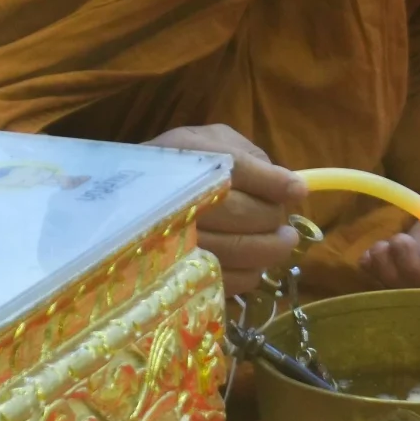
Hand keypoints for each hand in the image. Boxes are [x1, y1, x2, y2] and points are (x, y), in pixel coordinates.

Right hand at [148, 125, 306, 294]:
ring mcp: (175, 239)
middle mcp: (178, 198)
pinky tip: (253, 263)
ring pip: (237, 250)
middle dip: (273, 219)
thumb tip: (288, 185)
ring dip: (269, 249)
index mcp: (188, 157)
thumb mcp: (210, 141)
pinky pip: (224, 279)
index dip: (273, 183)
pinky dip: (249, 273)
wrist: (122, 198)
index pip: (237, 169)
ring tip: (281, 242)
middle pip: (241, 213)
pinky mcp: (179, 273)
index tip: (297, 192)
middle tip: (285, 224)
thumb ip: (247, 155)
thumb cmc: (180, 164)